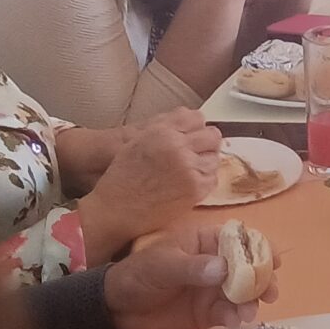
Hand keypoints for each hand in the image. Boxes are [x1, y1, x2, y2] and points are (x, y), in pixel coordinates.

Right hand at [77, 110, 222, 257]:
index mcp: (161, 131)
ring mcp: (188, 166)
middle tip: (196, 156)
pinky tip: (188, 186)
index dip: (196, 129)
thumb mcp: (137, 142)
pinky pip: (213, 179)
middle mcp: (177, 145)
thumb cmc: (122, 179)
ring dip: (205, 164)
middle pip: (212, 136)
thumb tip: (190, 120)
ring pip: (214, 158)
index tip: (194, 138)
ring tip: (188, 173)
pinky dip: (204, 182)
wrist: (115, 210)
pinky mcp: (195, 187)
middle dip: (206, 145)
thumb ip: (164, 128)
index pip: (197, 118)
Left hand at [102, 223, 277, 328]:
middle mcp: (216, 264)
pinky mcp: (208, 315)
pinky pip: (228, 314)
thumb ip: (192, 268)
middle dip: (263, 279)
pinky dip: (235, 318)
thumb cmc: (137, 277)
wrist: (115, 312)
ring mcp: (214, 290)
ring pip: (243, 293)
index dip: (260, 248)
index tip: (274, 262)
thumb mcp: (161, 266)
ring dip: (251, 301)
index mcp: (206, 242)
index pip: (240, 240)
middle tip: (270, 293)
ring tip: (248, 312)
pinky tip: (233, 322)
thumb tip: (224, 269)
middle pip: (249, 268)